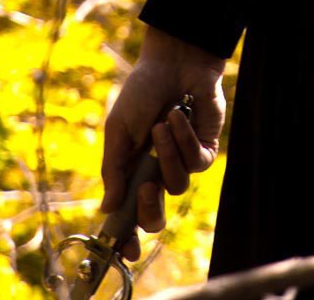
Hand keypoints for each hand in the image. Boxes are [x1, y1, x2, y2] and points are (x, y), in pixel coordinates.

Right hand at [100, 26, 226, 260]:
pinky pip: (196, 162)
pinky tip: (177, 116)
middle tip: (145, 187)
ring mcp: (182, 161)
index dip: (126, 236)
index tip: (124, 251)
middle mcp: (157, 172)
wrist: (172, 61)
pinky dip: (184, 140)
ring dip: (167, 154)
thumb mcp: (119, 131)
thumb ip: (114, 169)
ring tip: (160, 124)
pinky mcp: (205, 148)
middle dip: (150, 208)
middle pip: (156, 216)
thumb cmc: (142, 92)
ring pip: (177, 185)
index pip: (129, 214)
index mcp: (133, 171)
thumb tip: (108, 209)